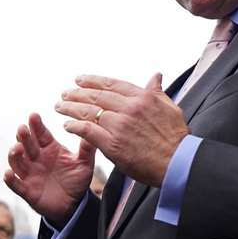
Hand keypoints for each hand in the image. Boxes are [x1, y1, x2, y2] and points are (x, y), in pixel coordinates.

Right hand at [4, 113, 97, 223]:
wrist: (73, 205)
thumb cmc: (76, 181)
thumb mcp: (84, 164)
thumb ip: (87, 148)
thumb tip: (93, 128)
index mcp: (50, 149)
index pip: (41, 134)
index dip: (36, 125)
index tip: (33, 115)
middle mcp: (36, 159)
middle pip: (26, 145)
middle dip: (23, 136)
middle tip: (22, 128)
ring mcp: (29, 174)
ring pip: (17, 162)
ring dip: (14, 155)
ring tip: (17, 148)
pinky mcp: (26, 190)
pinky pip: (15, 184)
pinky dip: (10, 179)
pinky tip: (8, 174)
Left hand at [56, 73, 188, 186]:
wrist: (178, 163)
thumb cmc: (176, 138)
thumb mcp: (171, 108)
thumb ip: (158, 92)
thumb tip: (156, 76)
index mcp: (143, 97)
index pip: (112, 84)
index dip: (93, 81)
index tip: (80, 79)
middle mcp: (129, 108)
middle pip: (97, 96)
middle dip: (77, 93)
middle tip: (64, 93)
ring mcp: (119, 126)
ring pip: (89, 112)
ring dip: (71, 108)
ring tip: (60, 106)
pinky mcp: (112, 144)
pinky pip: (88, 131)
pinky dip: (75, 127)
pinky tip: (67, 125)